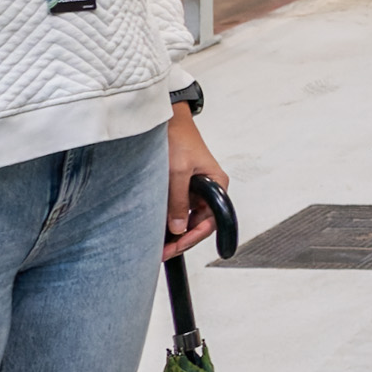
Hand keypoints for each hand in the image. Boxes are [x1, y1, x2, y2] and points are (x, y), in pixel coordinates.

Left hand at [160, 104, 231, 259]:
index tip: (175, 248)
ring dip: (172, 231)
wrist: (165, 119)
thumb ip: (178, 201)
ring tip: (157, 244)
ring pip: (185, 217)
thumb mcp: (177, 172)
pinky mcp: (180, 186)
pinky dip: (166, 219)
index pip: (210, 221)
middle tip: (162, 252)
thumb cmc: (177, 138)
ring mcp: (193, 188)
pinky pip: (176, 208)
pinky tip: (155, 228)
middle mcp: (207, 189)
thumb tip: (179, 228)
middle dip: (181, 239)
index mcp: (217, 185)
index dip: (192, 238)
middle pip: (197, 223)